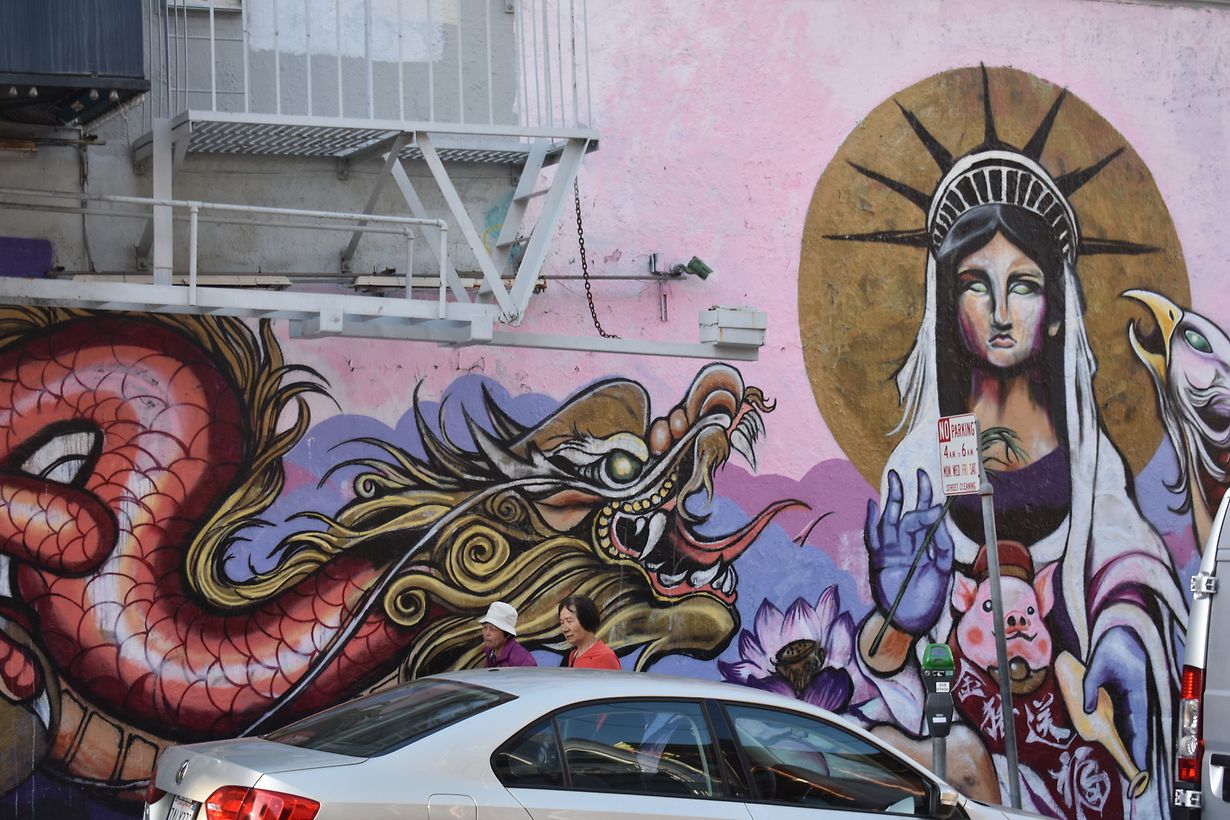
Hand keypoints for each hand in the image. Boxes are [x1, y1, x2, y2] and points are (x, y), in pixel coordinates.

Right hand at [865, 469, 953, 634]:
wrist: (913, 621)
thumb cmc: (928, 597)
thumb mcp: (942, 567)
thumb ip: (941, 542)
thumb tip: (938, 516)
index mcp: (922, 543)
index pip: (923, 512)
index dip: (925, 494)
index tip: (926, 476)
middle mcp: (906, 543)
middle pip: (906, 512)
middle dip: (908, 492)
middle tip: (911, 473)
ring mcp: (891, 550)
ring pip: (891, 520)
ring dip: (893, 500)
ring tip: (895, 480)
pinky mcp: (879, 560)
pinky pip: (873, 538)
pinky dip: (871, 521)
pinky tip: (873, 506)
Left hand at [1084, 625, 1148, 772]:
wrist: (1124, 630)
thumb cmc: (1114, 645)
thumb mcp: (1099, 664)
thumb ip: (1091, 687)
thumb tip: (1087, 710)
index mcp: (1137, 692)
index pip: (1140, 725)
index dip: (1138, 745)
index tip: (1137, 762)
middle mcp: (1140, 697)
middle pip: (1139, 729)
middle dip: (1135, 749)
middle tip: (1133, 770)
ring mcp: (1136, 696)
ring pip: (1135, 724)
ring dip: (1131, 740)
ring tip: (1127, 761)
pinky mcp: (1130, 694)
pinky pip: (1129, 715)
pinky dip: (1126, 728)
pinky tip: (1121, 739)